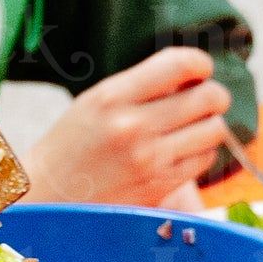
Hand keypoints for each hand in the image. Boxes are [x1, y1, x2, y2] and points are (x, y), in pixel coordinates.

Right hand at [19, 48, 230, 207]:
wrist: (48, 197)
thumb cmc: (73, 146)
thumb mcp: (96, 102)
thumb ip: (141, 86)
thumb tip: (192, 77)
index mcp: (113, 97)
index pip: (180, 64)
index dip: (200, 64)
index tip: (200, 70)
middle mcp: (133, 126)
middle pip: (209, 98)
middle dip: (214, 96)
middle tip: (206, 101)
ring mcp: (149, 160)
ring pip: (214, 131)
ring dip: (209, 127)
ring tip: (192, 129)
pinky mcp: (159, 187)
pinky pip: (203, 161)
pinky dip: (200, 154)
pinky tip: (181, 153)